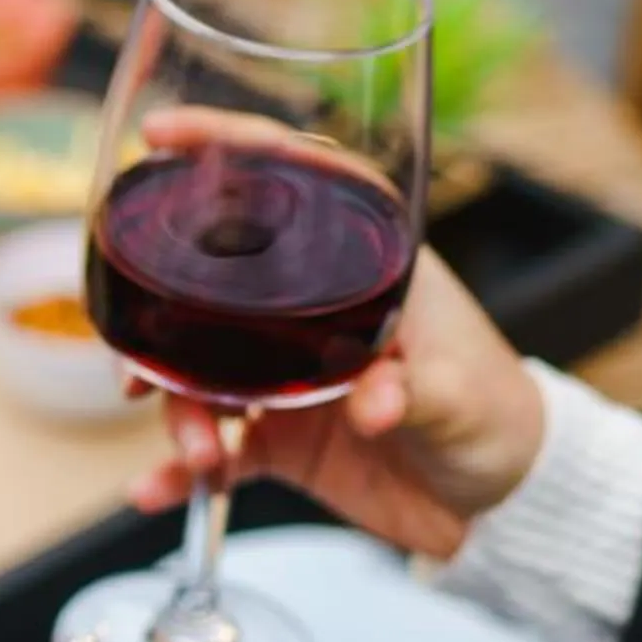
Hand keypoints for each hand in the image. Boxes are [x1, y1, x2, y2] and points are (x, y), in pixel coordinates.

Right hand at [125, 111, 543, 559]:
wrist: (505, 503)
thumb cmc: (498, 415)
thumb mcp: (461, 394)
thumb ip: (416, 393)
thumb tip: (374, 403)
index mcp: (360, 259)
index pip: (285, 179)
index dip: (220, 148)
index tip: (160, 139)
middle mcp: (312, 308)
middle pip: (211, 286)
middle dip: (159, 323)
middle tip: (136, 371)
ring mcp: (287, 375)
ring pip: (200, 376)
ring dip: (180, 415)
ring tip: (198, 453)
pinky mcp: (281, 438)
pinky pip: (216, 449)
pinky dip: (182, 472)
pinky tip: (158, 492)